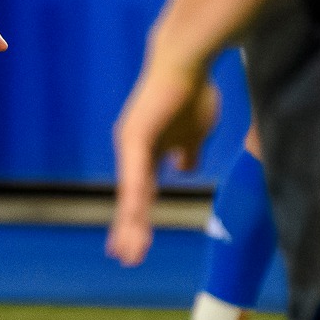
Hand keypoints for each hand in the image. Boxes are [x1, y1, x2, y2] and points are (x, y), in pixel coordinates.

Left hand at [107, 68, 218, 267]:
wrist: (186, 60)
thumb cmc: (191, 92)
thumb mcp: (194, 133)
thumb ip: (187, 152)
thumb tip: (185, 170)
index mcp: (145, 153)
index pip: (141, 194)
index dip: (137, 220)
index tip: (135, 246)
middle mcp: (132, 150)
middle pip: (132, 198)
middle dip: (131, 230)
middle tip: (126, 259)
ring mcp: (131, 143)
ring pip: (131, 191)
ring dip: (131, 223)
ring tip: (128, 249)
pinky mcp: (136, 135)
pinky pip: (137, 173)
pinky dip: (136, 196)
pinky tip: (134, 217)